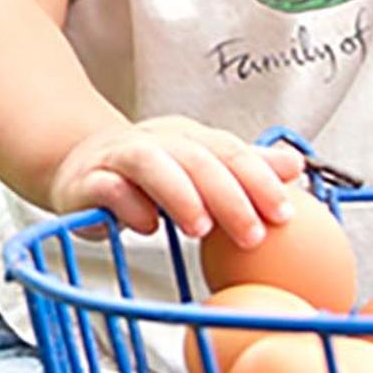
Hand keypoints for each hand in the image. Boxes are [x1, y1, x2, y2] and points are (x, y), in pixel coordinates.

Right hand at [46, 118, 307, 244]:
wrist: (78, 165)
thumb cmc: (147, 174)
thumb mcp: (199, 167)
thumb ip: (245, 168)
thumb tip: (295, 165)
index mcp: (188, 137)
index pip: (230, 150)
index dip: (259, 179)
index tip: (284, 213)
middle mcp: (156, 141)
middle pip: (197, 158)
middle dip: (230, 196)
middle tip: (253, 235)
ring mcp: (118, 159)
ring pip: (151, 164)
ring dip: (180, 195)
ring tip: (201, 229)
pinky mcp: (87, 182)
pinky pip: (107, 187)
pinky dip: (127, 204)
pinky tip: (146, 227)